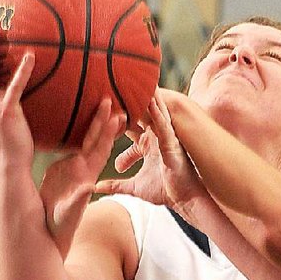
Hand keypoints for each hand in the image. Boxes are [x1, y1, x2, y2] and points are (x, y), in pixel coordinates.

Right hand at [39, 99, 125, 255]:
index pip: (101, 148)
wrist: (51, 230)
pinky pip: (74, 146)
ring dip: (96, 123)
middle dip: (106, 120)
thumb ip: (78, 200)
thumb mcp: (69, 212)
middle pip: (97, 140)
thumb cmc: (60, 224)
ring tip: (104, 102)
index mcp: (87, 175)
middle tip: (113, 98)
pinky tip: (80, 118)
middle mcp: (84, 169)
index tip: (117, 113)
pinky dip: (79, 132)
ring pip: (88, 141)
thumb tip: (89, 188)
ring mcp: (75, 168)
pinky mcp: (64, 168)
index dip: (109, 131)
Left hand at [95, 88, 206, 219]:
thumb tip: (95, 187)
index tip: (105, 102)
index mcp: (148, 145)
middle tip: (118, 81)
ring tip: (139, 80)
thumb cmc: (165, 191)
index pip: (130, 125)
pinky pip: (165, 125)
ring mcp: (166, 139)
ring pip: (155, 114)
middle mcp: (157, 138)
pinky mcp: (172, 144)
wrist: (184, 199)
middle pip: (142, 114)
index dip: (118, 114)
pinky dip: (158, 113)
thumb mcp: (134, 187)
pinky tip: (152, 100)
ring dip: (147, 98)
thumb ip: (116, 185)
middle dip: (131, 100)